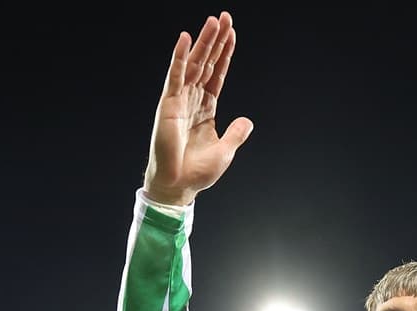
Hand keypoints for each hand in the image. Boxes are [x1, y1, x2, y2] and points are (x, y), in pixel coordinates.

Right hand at [145, 12, 253, 205]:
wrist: (178, 186)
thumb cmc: (197, 172)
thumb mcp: (225, 151)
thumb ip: (236, 134)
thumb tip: (248, 121)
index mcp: (205, 109)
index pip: (217, 74)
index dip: (225, 54)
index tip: (232, 34)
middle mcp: (191, 100)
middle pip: (207, 63)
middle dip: (215, 40)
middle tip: (224, 17)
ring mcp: (179, 100)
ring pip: (194, 64)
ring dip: (203, 42)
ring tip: (213, 21)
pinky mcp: (168, 105)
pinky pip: (175, 76)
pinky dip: (180, 57)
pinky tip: (186, 39)